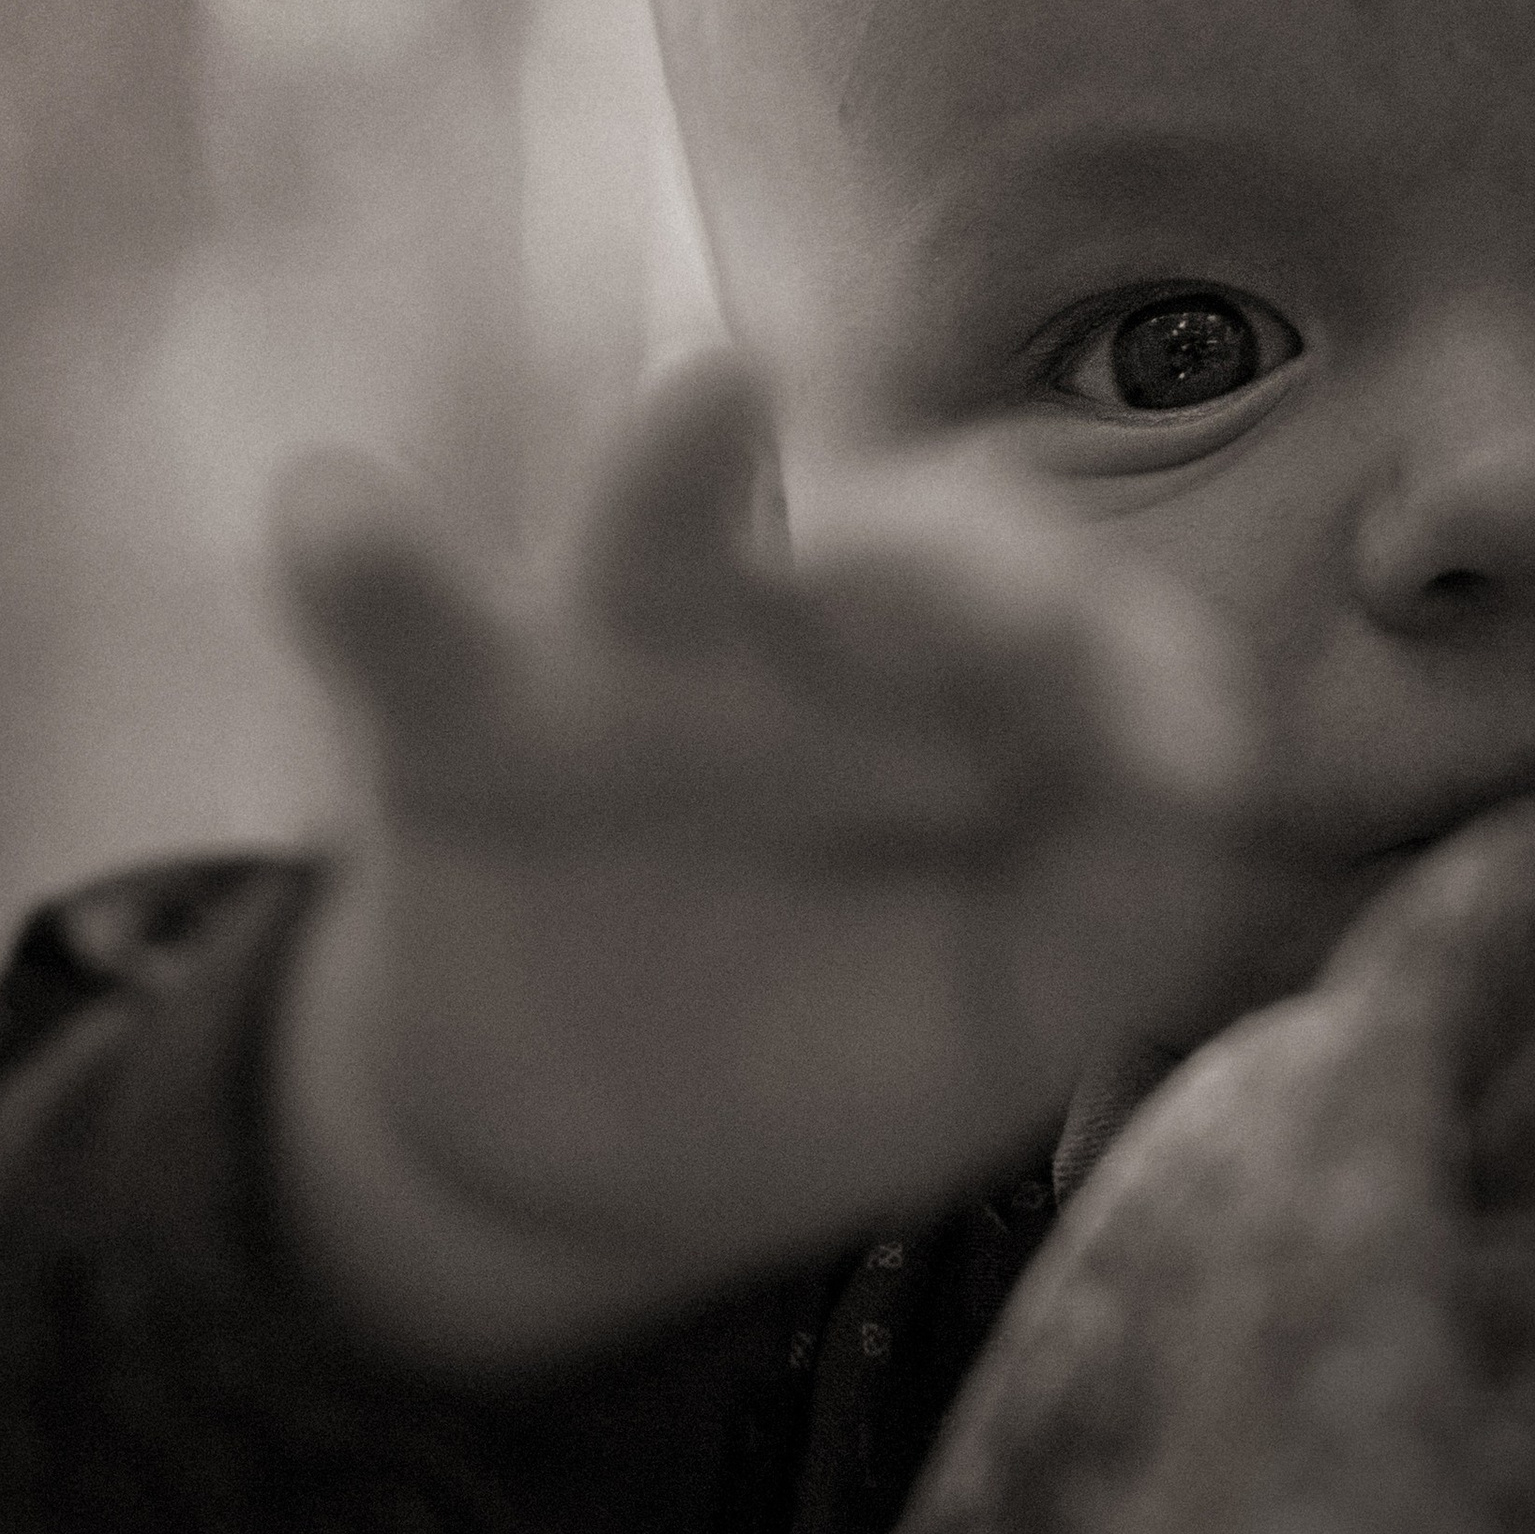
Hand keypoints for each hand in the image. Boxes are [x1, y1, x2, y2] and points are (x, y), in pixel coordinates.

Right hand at [269, 353, 1268, 1365]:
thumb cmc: (856, 1024)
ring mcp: (636, 665)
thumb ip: (1127, 888)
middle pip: (890, 535)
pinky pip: (405, 629)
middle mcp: (816, 631)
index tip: (1140, 740)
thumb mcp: (1020, 994)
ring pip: (663, 537)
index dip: (1106, 649)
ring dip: (684, 467)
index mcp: (971, 683)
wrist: (602, 1142)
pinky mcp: (470, 727)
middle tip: (974, 603)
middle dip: (939, 555)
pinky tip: (331, 513)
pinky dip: (364, 570)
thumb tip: (1203, 768)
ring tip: (719, 391)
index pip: (1067, 612)